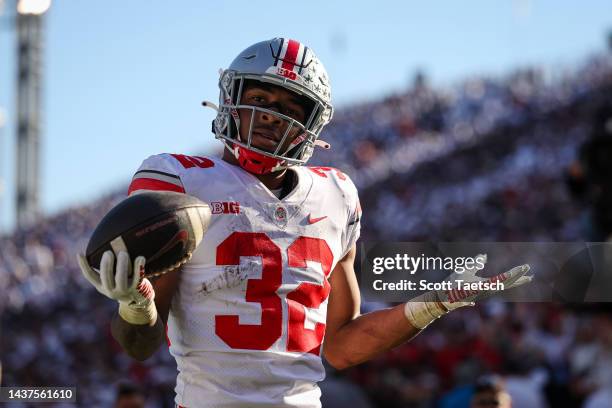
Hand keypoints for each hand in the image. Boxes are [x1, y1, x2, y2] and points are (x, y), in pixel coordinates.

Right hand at [78, 251, 156, 324]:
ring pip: (121, 279)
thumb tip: (106, 245)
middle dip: (106, 265)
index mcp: (102, 286)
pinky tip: (140, 257)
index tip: (80, 253)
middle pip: (106, 278)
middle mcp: (111, 290)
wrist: (138, 299)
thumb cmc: (123, 282)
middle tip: (108, 252)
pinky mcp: (137, 289)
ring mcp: (124, 291)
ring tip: (123, 253)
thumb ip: (108, 267)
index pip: (90, 276)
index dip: (84, 265)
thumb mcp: (112, 278)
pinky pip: (138, 278)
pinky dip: (138, 268)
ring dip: (121, 265)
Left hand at [404, 254, 531, 328]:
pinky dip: (493, 283)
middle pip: (506, 283)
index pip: (504, 280)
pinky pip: (485, 287)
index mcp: (486, 285)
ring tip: (523, 270)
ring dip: (511, 278)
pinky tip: (502, 281)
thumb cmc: (454, 285)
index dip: (515, 274)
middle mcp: (485, 289)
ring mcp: (481, 291)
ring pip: (499, 285)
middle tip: (530, 272)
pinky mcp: (475, 292)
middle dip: (517, 277)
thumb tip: (484, 256)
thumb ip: (476, 263)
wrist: (442, 295)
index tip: (526, 268)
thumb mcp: (466, 270)